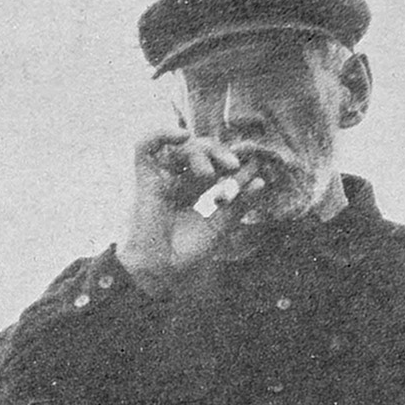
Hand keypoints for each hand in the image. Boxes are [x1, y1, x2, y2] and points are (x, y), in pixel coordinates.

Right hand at [117, 128, 260, 282]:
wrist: (162, 271)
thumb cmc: (188, 253)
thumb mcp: (222, 226)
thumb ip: (239, 203)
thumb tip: (260, 180)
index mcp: (196, 191)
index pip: (215, 163)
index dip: (231, 159)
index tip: (250, 164)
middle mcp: (178, 181)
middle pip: (198, 150)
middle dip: (218, 152)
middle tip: (233, 165)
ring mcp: (161, 178)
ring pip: (179, 147)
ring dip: (199, 152)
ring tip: (209, 174)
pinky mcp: (144, 179)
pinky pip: (145, 146)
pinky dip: (161, 134)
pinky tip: (182, 136)